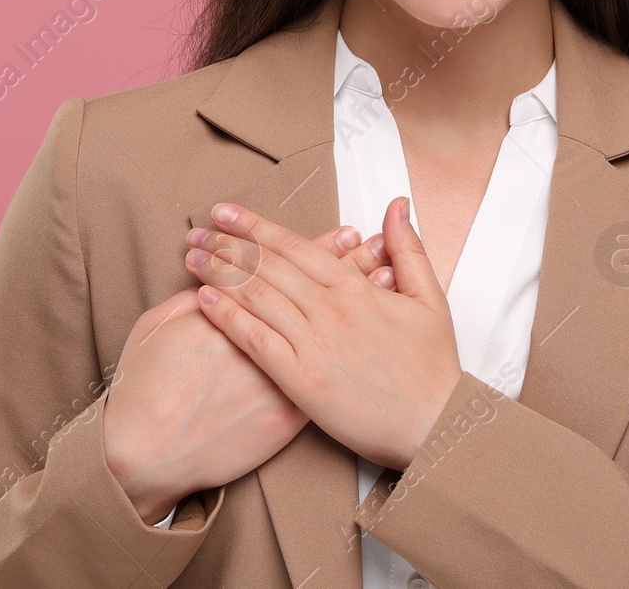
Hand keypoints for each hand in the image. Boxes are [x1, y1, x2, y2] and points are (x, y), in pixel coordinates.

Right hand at [103, 224, 394, 521]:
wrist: (147, 454)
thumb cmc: (142, 390)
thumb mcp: (154, 327)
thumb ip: (189, 297)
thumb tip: (211, 278)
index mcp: (231, 308)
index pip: (278, 267)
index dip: (309, 247)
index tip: (337, 231)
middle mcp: (261, 336)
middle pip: (310, 289)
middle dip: (341, 259)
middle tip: (362, 237)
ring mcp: (278, 375)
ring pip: (326, 324)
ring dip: (354, 292)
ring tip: (377, 266)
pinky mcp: (288, 412)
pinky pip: (330, 370)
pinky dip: (354, 343)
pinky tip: (372, 323)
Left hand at [185, 197, 462, 470]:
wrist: (437, 425)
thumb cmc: (434, 367)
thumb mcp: (430, 298)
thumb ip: (408, 248)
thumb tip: (397, 204)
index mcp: (357, 287)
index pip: (295, 246)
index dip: (256, 226)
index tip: (225, 212)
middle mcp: (332, 309)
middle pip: (268, 266)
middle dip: (227, 244)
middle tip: (196, 231)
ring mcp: (316, 344)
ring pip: (257, 297)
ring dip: (220, 273)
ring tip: (191, 257)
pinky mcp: (303, 381)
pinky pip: (257, 341)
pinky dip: (229, 318)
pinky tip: (204, 301)